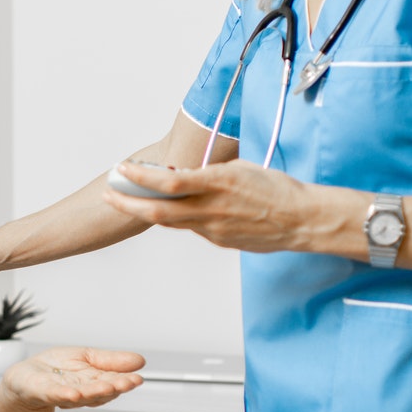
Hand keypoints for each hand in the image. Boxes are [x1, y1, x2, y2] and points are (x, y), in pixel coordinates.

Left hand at [0, 346, 145, 410]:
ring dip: (94, 392)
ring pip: (82, 395)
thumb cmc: (57, 369)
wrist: (26, 377)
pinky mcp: (44, 392)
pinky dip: (65, 395)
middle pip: (100, 391)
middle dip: (114, 387)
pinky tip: (74, 393)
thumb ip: (112, 361)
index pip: (113, 382)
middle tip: (127, 383)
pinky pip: (56, 395)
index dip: (125, 382)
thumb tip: (140, 361)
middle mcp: (82, 391)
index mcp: (94, 382)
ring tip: (107, 386)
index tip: (137, 379)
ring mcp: (63, 394)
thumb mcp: (87, 358)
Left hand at [102, 159, 356, 254]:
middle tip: (108, 194)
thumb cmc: (277, 189)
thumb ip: (208, 174)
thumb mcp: (240, 169)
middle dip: (128, 203)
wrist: (303, 221)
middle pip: (159, 211)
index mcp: (219, 183)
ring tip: (127, 200)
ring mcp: (214, 230)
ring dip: (146, 211)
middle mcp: (212, 209)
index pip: (170, 182)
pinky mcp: (220, 242)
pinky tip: (167, 210)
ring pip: (172, 222)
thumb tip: (182, 175)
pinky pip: (191, 228)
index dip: (140, 178)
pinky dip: (176, 218)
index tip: (122, 170)